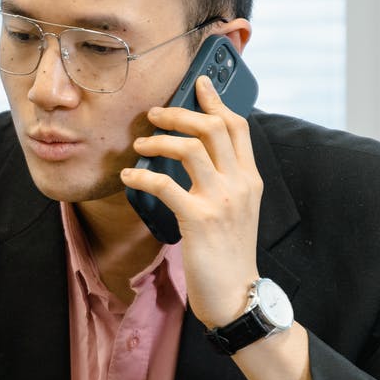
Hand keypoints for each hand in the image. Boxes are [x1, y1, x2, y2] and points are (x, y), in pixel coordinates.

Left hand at [120, 72, 262, 327]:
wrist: (235, 295)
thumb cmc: (228, 254)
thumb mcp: (237, 211)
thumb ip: (225, 181)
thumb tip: (198, 155)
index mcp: (251, 179)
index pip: (237, 126)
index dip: (216, 101)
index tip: (199, 83)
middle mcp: (241, 184)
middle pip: (213, 128)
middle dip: (180, 112)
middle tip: (155, 113)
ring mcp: (222, 200)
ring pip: (190, 148)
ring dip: (160, 139)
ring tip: (140, 144)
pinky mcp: (199, 219)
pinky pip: (165, 184)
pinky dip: (142, 176)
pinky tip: (128, 178)